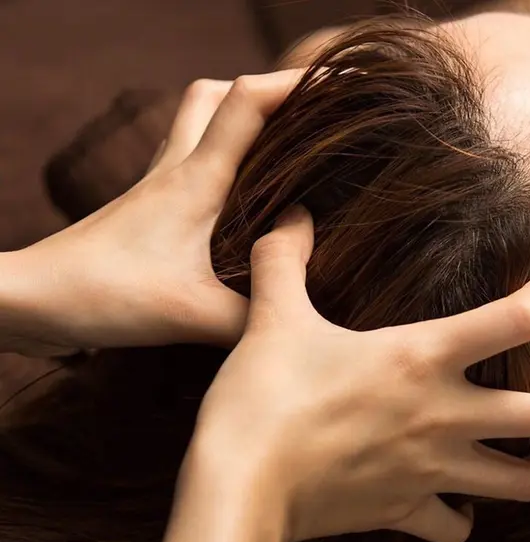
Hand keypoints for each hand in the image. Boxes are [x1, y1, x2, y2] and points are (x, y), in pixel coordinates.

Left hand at [0, 70, 301, 355]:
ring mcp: (156, 186)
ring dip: (238, 119)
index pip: (248, 102)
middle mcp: (175, 169)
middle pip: (216, 94)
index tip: (341, 82)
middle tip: (306, 117)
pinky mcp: (147, 208)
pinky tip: (239, 198)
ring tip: (280, 148)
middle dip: (266, 91)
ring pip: (197, 121)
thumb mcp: (193, 315)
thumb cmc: (104, 295)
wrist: (32, 301)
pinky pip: (187, 160)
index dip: (297, 83)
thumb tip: (296, 314)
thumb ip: (254, 315)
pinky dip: (219, 158)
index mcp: (196, 179)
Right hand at [190, 206, 529, 541]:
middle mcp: (443, 415)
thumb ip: (284, 258)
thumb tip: (292, 214)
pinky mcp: (405, 511)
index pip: (514, 320)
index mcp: (421, 357)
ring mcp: (431, 470)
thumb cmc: (262, 398)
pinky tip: (459, 507)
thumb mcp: (272, 317)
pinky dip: (463, 519)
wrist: (238, 489)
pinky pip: (454, 527)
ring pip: (523, 483)